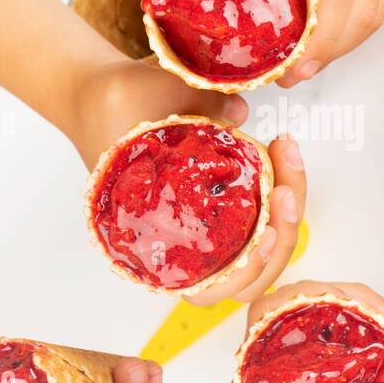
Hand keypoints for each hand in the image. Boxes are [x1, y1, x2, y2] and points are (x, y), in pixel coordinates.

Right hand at [69, 56, 306, 307]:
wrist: (96, 96)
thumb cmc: (111, 105)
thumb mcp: (142, 94)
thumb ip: (189, 101)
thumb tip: (239, 114)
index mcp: (152, 241)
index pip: (206, 287)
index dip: (243, 272)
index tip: (268, 234)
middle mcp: (182, 242)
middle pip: (249, 272)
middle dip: (282, 231)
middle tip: (286, 186)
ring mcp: (206, 223)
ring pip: (261, 244)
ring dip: (286, 209)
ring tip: (287, 154)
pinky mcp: (222, 201)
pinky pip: (260, 213)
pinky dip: (278, 187)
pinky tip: (281, 148)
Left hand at [210, 0, 383, 81]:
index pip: (335, 1)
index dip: (313, 46)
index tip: (284, 71)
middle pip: (363, 16)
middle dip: (327, 53)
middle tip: (287, 74)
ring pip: (377, 9)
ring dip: (343, 39)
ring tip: (303, 57)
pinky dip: (355, 16)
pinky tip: (323, 25)